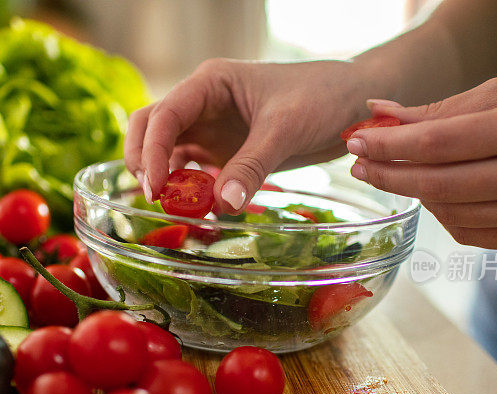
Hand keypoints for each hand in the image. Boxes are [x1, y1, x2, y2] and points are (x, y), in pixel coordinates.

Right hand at [124, 59, 381, 211]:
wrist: (353, 102)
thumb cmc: (322, 97)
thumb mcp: (286, 129)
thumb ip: (252, 166)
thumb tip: (222, 205)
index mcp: (211, 83)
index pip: (164, 114)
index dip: (151, 151)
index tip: (155, 187)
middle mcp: (203, 103)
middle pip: (151, 128)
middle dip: (143, 160)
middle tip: (154, 196)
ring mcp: (212, 128)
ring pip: (167, 151)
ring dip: (163, 177)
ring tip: (175, 206)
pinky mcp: (225, 151)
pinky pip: (194, 170)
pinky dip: (189, 189)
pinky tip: (197, 207)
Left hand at [346, 76, 496, 247]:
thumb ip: (440, 108)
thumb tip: (378, 112)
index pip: (438, 142)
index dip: (389, 144)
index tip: (355, 139)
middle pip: (436, 183)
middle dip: (387, 174)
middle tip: (358, 165)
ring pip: (448, 211)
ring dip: (414, 193)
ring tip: (400, 173)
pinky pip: (468, 232)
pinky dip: (442, 213)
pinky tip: (436, 194)